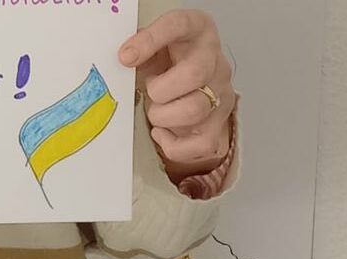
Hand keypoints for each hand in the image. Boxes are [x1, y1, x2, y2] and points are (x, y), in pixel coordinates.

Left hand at [119, 9, 234, 177]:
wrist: (190, 81)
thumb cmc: (166, 61)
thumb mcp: (150, 47)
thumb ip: (137, 49)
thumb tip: (125, 58)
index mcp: (196, 30)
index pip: (179, 24)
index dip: (151, 39)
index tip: (126, 56)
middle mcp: (214, 59)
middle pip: (194, 74)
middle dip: (159, 90)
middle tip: (149, 91)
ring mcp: (221, 91)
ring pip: (196, 109)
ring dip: (163, 117)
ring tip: (156, 111)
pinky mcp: (219, 121)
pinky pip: (203, 143)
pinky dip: (175, 145)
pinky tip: (162, 133)